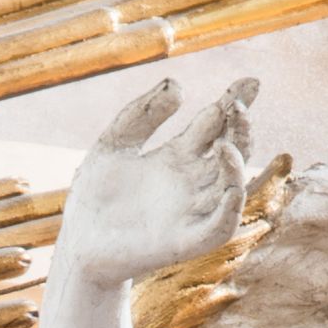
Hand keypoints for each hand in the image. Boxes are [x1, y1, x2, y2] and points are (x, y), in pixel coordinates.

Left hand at [56, 78, 256, 288]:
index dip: (234, 101)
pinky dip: (230, 210)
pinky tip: (233, 189)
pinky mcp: (183, 242)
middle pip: (232, 150)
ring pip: (232, 186)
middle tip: (236, 108)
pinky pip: (219, 228)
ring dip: (236, 165)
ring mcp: (190, 212)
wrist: (76, 246)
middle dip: (240, 129)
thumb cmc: (94, 198)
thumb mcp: (114, 144)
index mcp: (179, 156)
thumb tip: (179, 86)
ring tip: (225, 144)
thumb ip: (143, 114)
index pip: (216, 123)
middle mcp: (192, 182)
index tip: (251, 82)